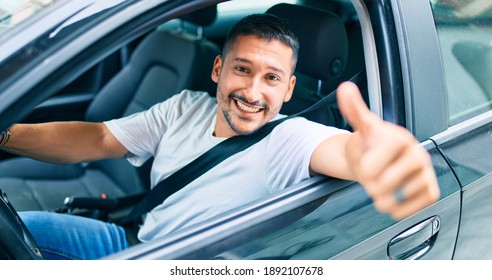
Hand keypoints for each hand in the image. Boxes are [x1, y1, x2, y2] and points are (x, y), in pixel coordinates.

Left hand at [337, 82, 439, 219]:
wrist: (383, 157)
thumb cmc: (371, 143)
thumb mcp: (361, 127)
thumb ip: (353, 110)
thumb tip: (344, 88)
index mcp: (398, 138)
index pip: (371, 168)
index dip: (364, 169)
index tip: (367, 162)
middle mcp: (417, 154)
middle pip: (381, 185)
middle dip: (371, 185)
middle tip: (374, 175)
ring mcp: (425, 172)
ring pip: (395, 198)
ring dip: (382, 198)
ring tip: (382, 186)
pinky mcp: (431, 190)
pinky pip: (415, 207)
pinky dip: (400, 209)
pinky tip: (395, 201)